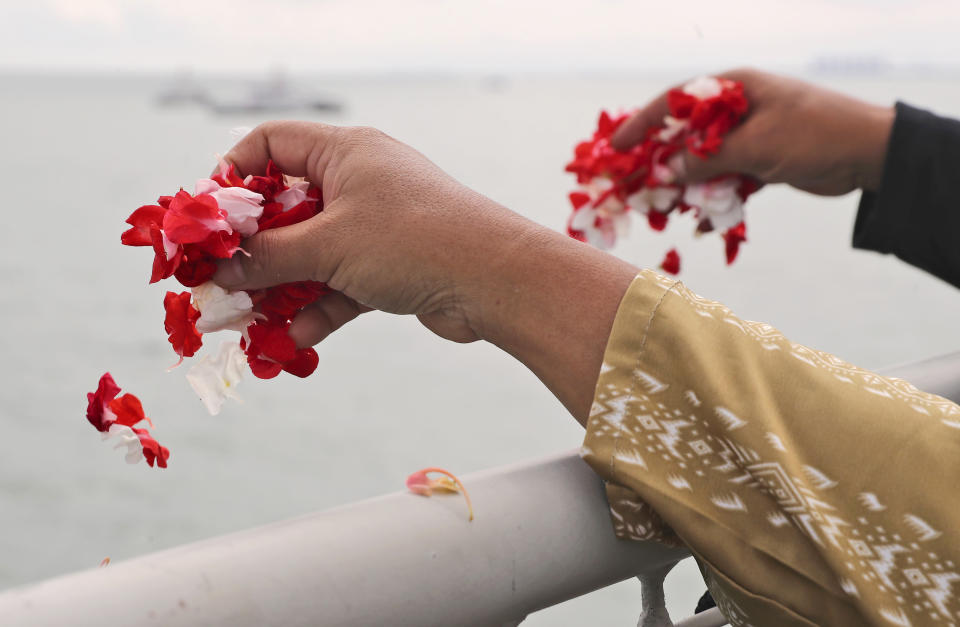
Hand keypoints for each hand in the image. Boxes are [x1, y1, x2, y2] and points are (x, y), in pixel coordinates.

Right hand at [214, 122, 637, 421]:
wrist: (496, 281)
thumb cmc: (413, 241)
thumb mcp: (329, 246)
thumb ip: (268, 259)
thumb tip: (217, 273)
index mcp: (343, 153)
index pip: (269, 144)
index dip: (232, 176)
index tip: (209, 221)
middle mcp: (359, 182)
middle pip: (287, 208)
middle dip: (254, 250)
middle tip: (219, 281)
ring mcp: (377, 225)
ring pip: (313, 253)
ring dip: (283, 287)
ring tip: (250, 321)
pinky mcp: (392, 265)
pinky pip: (343, 283)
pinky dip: (321, 307)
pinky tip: (300, 337)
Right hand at [611, 68, 894, 194]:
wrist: (869, 155)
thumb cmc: (814, 134)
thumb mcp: (755, 145)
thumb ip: (707, 159)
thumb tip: (668, 173)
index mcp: (733, 89)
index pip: (675, 102)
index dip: (642, 124)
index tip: (616, 147)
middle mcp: (736, 109)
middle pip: (685, 136)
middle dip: (661, 163)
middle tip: (636, 187)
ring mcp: (748, 136)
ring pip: (704, 163)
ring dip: (687, 187)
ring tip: (666, 209)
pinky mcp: (761, 161)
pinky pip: (726, 180)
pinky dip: (714, 199)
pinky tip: (703, 222)